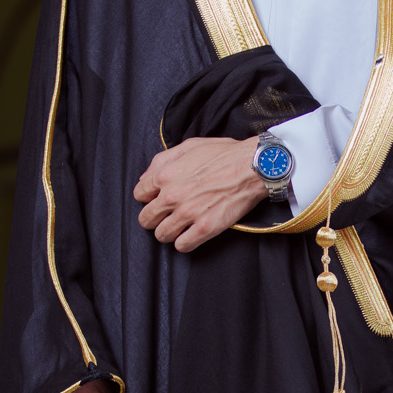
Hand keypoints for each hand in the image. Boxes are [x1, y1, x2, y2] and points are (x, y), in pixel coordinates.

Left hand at [133, 135, 266, 251]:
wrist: (253, 166)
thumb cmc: (224, 154)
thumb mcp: (188, 146)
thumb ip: (162, 161)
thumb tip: (146, 178)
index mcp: (165, 175)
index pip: (139, 195)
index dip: (148, 198)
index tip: (157, 199)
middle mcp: (172, 196)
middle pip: (146, 219)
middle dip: (153, 218)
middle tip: (165, 216)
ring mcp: (188, 213)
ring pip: (161, 235)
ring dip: (168, 232)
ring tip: (178, 227)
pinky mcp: (205, 228)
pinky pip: (182, 246)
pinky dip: (184, 243)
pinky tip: (190, 235)